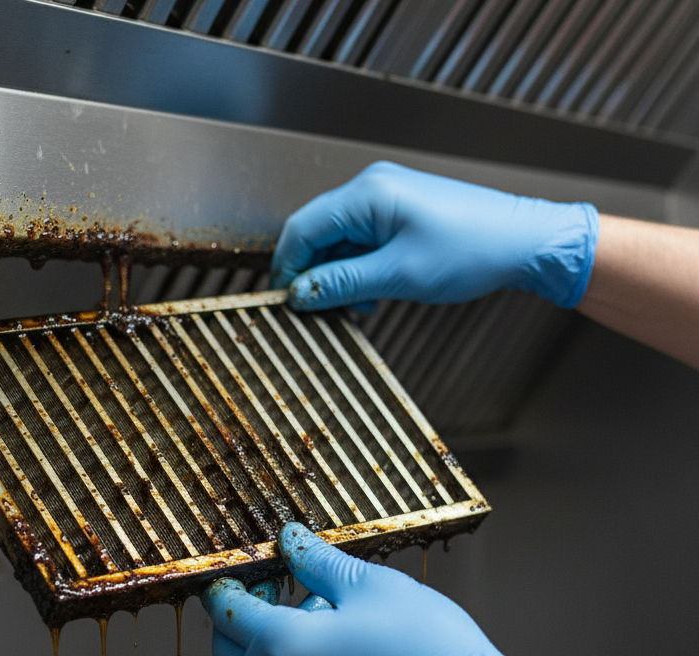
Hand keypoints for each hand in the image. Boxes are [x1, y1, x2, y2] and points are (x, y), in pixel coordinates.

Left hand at [201, 524, 598, 655]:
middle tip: (275, 586)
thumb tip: (290, 541)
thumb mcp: (368, 585)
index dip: (226, 585)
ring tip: (331, 610)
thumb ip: (317, 562)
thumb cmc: (426, 647)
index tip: (237, 569)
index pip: (226, 614)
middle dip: (241, 616)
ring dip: (278, 639)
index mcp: (283, 648)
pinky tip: (346, 645)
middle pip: (233, 651)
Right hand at [270, 161, 598, 311]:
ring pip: (337, 242)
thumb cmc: (472, 251)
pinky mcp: (398, 213)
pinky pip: (360, 242)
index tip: (284, 303)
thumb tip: (298, 293)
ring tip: (360, 305)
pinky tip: (373, 292)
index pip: (301, 229)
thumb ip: (342, 283)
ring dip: (338, 277)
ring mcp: (385, 198)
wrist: (526, 242)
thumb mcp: (399, 275)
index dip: (287, 269)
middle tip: (320, 312)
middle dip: (314, 275)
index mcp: (367, 194)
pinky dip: (358, 270)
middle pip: (316, 234)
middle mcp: (371, 188)